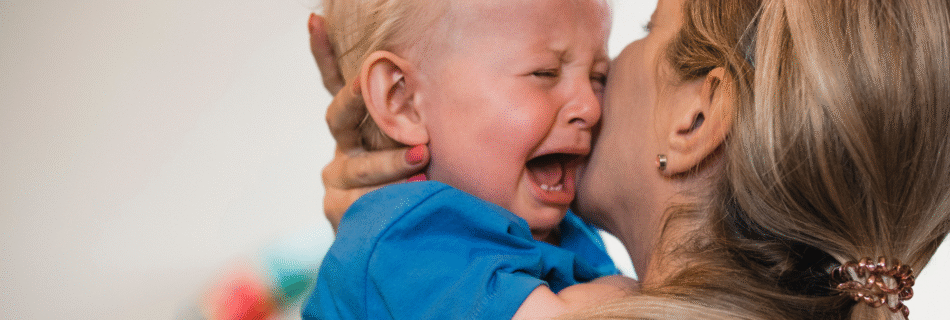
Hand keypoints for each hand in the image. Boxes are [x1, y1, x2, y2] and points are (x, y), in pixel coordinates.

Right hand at [309, 14, 429, 230]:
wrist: (401, 236)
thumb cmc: (422, 178)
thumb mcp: (419, 140)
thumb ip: (418, 112)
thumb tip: (442, 69)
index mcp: (357, 123)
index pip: (335, 83)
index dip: (322, 53)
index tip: (316, 19)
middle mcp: (343, 145)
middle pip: (340, 116)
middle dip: (358, 99)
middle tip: (376, 85)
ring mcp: (338, 178)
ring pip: (360, 166)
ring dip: (390, 162)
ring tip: (423, 159)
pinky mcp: (339, 210)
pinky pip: (360, 203)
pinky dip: (383, 199)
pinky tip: (410, 193)